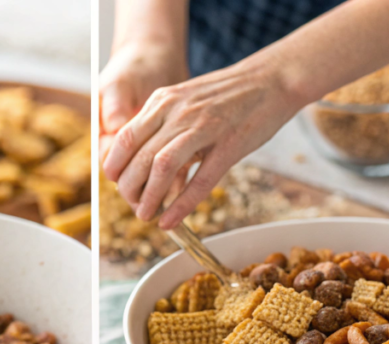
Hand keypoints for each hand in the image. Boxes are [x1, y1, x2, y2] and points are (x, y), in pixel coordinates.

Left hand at [101, 56, 301, 228]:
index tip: (118, 184)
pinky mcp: (228, 146)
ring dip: (150, 198)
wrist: (272, 79)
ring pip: (162, 168)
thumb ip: (165, 121)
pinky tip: (171, 220)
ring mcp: (203, 128)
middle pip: (139, 157)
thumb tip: (146, 156)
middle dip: (129, 188)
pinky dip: (180, 205)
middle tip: (133, 205)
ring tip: (146, 216)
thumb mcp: (187, 98)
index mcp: (164, 100)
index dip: (116, 167)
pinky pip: (198, 181)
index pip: (125, 138)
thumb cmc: (230, 94)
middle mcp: (178, 112)